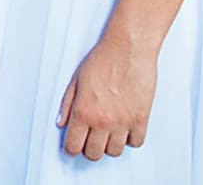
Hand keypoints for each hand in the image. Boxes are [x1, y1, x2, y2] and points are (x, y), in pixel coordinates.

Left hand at [57, 32, 156, 160]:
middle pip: (93, 154)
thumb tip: (61, 123)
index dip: (71, 147)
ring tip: (108, 131)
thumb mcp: (76, 80)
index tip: (74, 143)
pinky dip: (129, 138)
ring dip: (109, 144)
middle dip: (89, 148)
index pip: (73, 146)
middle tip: (91, 137)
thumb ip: (67, 104)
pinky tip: (124, 127)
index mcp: (83, 111)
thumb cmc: (102, 59)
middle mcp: (102, 121)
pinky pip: (135, 143)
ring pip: (114, 152)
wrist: (128, 49)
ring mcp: (123, 122)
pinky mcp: (141, 118)